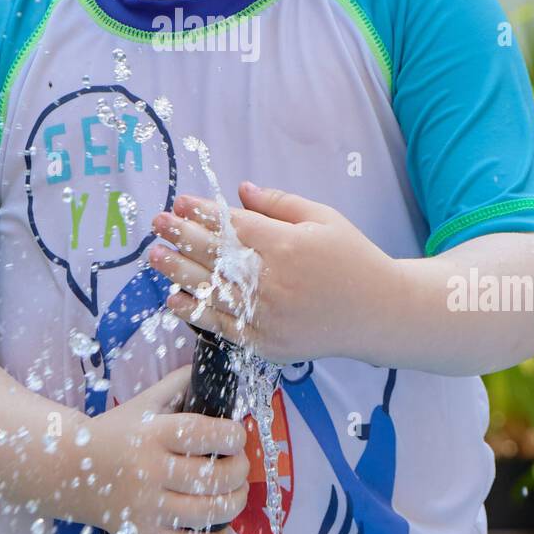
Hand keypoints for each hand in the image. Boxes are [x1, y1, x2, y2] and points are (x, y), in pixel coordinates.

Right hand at [77, 366, 249, 533]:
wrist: (66, 469)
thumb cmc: (113, 432)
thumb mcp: (142, 403)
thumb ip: (177, 385)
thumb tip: (212, 372)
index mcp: (154, 434)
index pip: (207, 434)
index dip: (234, 436)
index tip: (237, 435)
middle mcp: (152, 471)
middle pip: (214, 476)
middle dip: (240, 470)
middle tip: (240, 464)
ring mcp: (147, 507)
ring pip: (208, 512)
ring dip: (235, 502)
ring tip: (236, 492)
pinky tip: (221, 530)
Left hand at [147, 181, 385, 363]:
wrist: (379, 313)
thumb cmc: (352, 258)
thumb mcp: (323, 219)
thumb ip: (279, 204)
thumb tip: (240, 190)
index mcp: (287, 245)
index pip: (233, 226)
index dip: (203, 213)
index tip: (180, 202)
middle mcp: (273, 281)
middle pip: (215, 256)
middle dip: (182, 236)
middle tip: (157, 222)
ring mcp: (267, 316)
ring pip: (211, 292)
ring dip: (178, 272)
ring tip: (155, 255)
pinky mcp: (266, 343)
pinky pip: (222, 327)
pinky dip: (195, 313)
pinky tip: (174, 298)